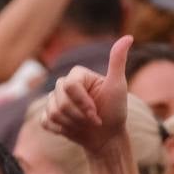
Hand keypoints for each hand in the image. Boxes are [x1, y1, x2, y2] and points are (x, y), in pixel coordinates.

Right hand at [43, 35, 131, 155]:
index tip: (95, 112)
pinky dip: (60, 129)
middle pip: (60, 101)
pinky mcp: (49, 115)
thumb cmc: (114, 111)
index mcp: (78, 75)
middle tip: (92, 120)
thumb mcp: (118, 86)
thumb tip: (128, 37)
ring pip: (53, 112)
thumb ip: (118, 62)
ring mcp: (54, 100)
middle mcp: (64, 85)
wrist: (106, 136)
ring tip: (84, 125)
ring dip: (71, 124)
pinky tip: (72, 130)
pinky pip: (45, 121)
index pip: (69, 85)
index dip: (81, 102)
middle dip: (78, 115)